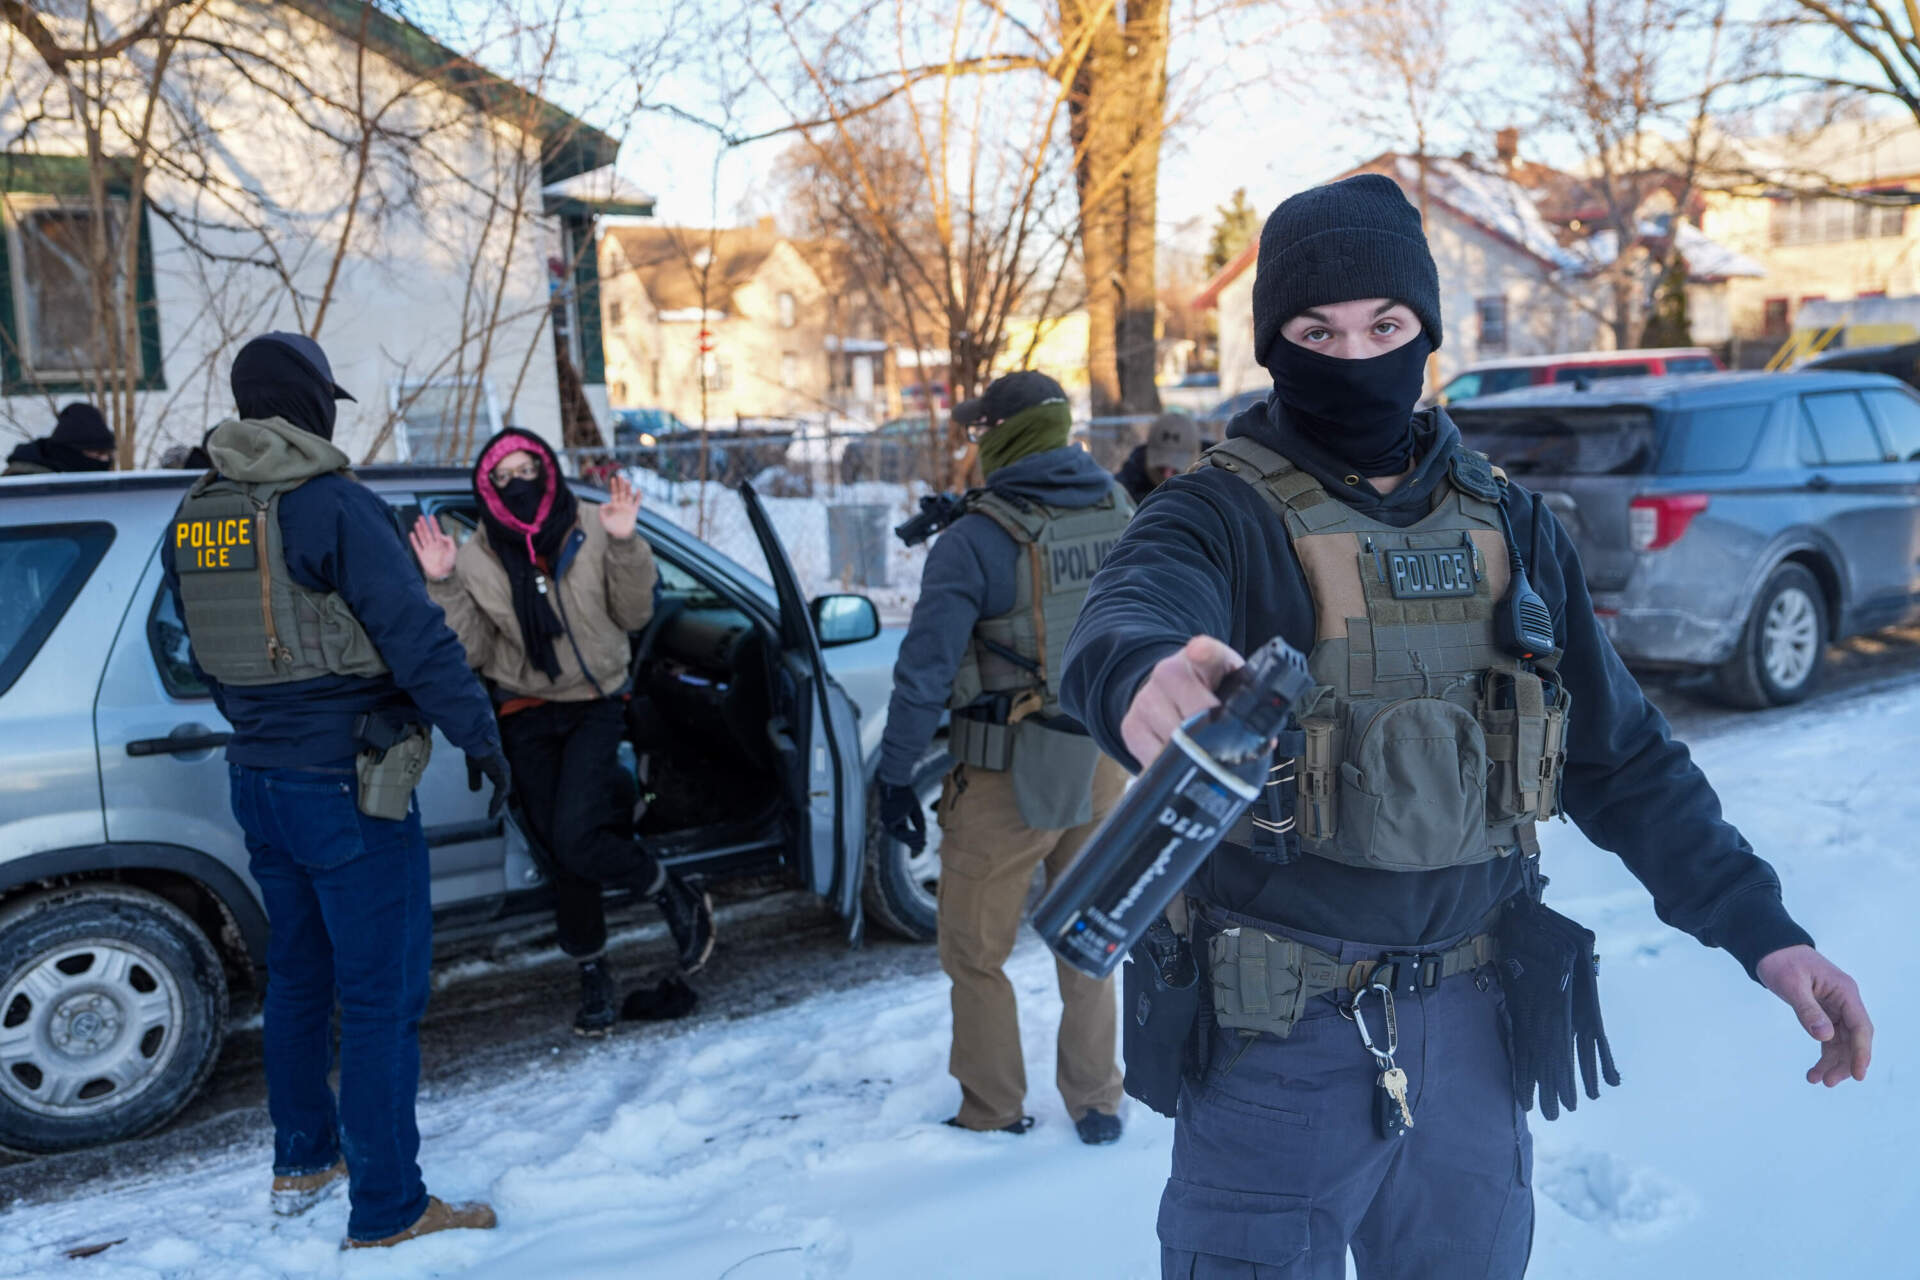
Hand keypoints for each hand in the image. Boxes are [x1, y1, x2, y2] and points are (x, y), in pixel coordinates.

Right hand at [409, 514, 458, 581]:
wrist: (444, 575)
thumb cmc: (450, 564)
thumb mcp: (454, 551)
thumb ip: (449, 541)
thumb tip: (441, 534)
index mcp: (441, 543)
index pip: (436, 531)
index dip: (433, 523)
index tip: (430, 516)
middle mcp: (433, 545)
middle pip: (428, 532)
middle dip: (424, 524)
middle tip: (421, 516)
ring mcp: (427, 550)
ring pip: (422, 538)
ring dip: (419, 530)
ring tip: (417, 523)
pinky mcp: (422, 556)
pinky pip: (417, 546)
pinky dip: (414, 540)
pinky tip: (412, 534)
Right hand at [466, 751, 512, 820]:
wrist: (476, 740)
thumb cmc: (476, 750)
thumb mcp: (474, 768)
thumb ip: (475, 778)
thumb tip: (475, 791)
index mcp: (499, 770)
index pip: (500, 788)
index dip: (495, 799)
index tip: (490, 810)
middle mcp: (504, 771)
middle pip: (504, 791)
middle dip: (498, 803)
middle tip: (492, 814)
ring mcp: (505, 771)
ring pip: (504, 792)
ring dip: (497, 803)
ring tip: (491, 813)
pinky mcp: (503, 772)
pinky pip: (502, 789)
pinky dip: (497, 799)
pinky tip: (493, 806)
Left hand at [599, 473, 641, 539]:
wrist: (620, 535)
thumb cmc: (611, 528)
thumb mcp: (603, 520)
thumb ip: (602, 512)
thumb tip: (602, 504)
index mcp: (614, 505)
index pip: (614, 493)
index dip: (613, 486)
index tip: (612, 478)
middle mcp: (621, 504)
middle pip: (621, 492)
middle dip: (620, 484)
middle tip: (620, 475)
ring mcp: (628, 507)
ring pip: (629, 495)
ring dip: (628, 488)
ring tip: (627, 481)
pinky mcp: (634, 511)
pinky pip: (637, 502)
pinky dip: (638, 496)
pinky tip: (638, 490)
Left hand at [879, 782, 925, 853]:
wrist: (898, 786)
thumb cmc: (907, 796)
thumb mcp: (916, 813)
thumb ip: (919, 825)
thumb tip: (922, 838)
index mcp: (896, 819)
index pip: (904, 833)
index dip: (914, 839)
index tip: (924, 844)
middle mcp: (890, 823)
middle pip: (902, 837)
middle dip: (913, 842)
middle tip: (924, 846)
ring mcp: (887, 823)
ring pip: (899, 836)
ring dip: (912, 840)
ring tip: (923, 840)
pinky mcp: (887, 822)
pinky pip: (898, 833)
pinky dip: (909, 835)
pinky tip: (918, 834)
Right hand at [1120, 635, 1245, 767]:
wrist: (1169, 691)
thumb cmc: (1210, 689)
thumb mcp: (1235, 683)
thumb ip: (1253, 701)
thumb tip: (1268, 739)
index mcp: (1201, 657)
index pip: (1203, 651)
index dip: (1203, 653)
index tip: (1199, 653)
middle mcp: (1166, 673)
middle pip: (1193, 714)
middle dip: (1214, 737)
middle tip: (1228, 749)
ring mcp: (1145, 699)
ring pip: (1173, 740)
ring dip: (1193, 755)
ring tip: (1206, 757)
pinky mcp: (1131, 726)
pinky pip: (1152, 757)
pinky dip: (1170, 767)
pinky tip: (1183, 763)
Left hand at [1757, 944, 1871, 1085]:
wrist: (1771, 949)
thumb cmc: (1782, 962)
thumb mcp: (1791, 985)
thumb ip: (1808, 1010)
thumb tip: (1825, 1037)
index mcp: (1844, 992)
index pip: (1860, 1026)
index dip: (1861, 1052)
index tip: (1857, 1074)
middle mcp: (1845, 1001)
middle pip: (1853, 1038)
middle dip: (1844, 1062)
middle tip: (1828, 1082)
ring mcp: (1836, 1008)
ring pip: (1842, 1042)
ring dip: (1832, 1062)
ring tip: (1816, 1080)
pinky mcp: (1824, 1013)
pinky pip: (1830, 1038)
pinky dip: (1824, 1054)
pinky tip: (1814, 1070)